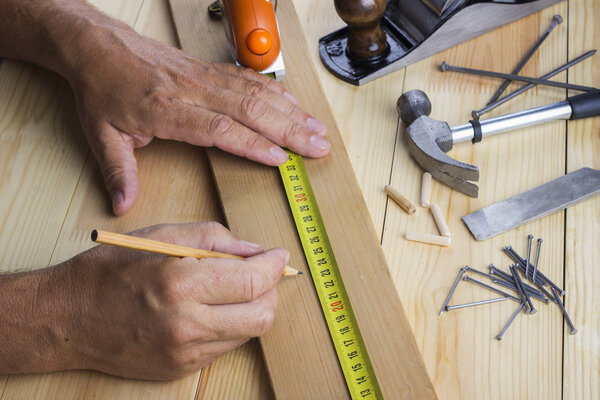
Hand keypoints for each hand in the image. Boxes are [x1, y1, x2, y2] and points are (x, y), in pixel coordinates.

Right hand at [60, 222, 287, 379]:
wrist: (68, 318)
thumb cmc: (111, 269)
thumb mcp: (163, 236)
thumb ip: (216, 239)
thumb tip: (255, 250)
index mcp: (181, 283)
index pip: (253, 281)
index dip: (274, 266)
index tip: (280, 256)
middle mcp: (186, 324)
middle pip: (262, 315)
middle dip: (272, 291)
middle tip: (264, 273)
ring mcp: (184, 352)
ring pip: (247, 333)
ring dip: (252, 308)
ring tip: (233, 288)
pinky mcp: (180, 369)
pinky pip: (224, 347)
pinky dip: (229, 325)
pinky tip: (211, 308)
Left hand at [65, 16, 329, 214]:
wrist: (97, 44)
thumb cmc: (101, 88)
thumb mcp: (100, 133)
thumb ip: (117, 171)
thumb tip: (122, 205)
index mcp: (166, 109)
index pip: (219, 129)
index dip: (254, 144)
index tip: (282, 159)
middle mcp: (191, 90)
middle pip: (249, 109)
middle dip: (289, 130)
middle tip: (318, 146)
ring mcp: (202, 76)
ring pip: (255, 92)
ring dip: (290, 111)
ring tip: (317, 129)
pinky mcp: (207, 68)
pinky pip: (248, 78)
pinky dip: (275, 92)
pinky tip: (293, 105)